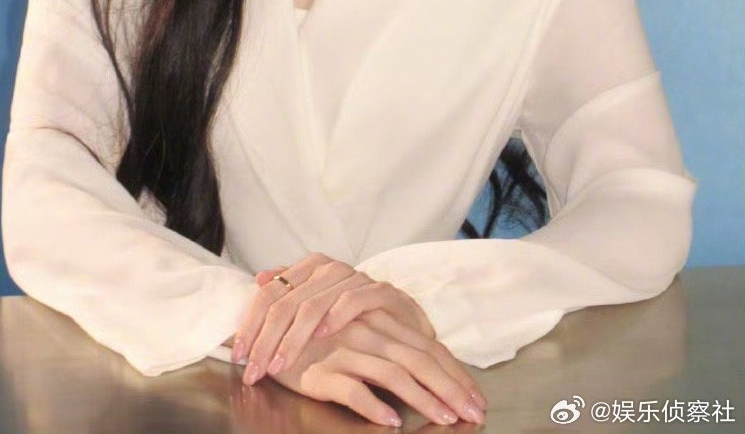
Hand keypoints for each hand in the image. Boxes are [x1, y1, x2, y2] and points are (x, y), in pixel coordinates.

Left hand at [234, 253, 439, 382]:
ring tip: (279, 365)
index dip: (251, 324)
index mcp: (308, 268)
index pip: (269, 293)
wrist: (402, 317)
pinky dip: (334, 318)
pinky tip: (321, 338)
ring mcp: (353, 277)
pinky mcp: (378, 290)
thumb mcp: (317, 300)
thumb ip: (289, 289)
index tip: (239, 355)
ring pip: (312, 306)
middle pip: (285, 304)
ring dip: (292, 340)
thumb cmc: (354, 314)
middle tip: (254, 370)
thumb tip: (258, 280)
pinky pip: (351, 301)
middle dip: (265, 340)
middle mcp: (327, 268)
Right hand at [266, 312, 487, 426]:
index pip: (426, 348)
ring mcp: (344, 351)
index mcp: (379, 323)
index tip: (477, 399)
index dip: (454, 373)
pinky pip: (352, 389)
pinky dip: (374, 406)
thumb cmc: (316, 335)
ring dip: (423, 398)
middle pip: (418, 360)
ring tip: (445, 419)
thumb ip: (388, 347)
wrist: (267, 327)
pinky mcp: (320, 372)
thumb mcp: (357, 336)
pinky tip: (392, 421)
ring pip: (392, 374)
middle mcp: (367, 333)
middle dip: (450, 389)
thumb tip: (428, 372)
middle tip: (474, 414)